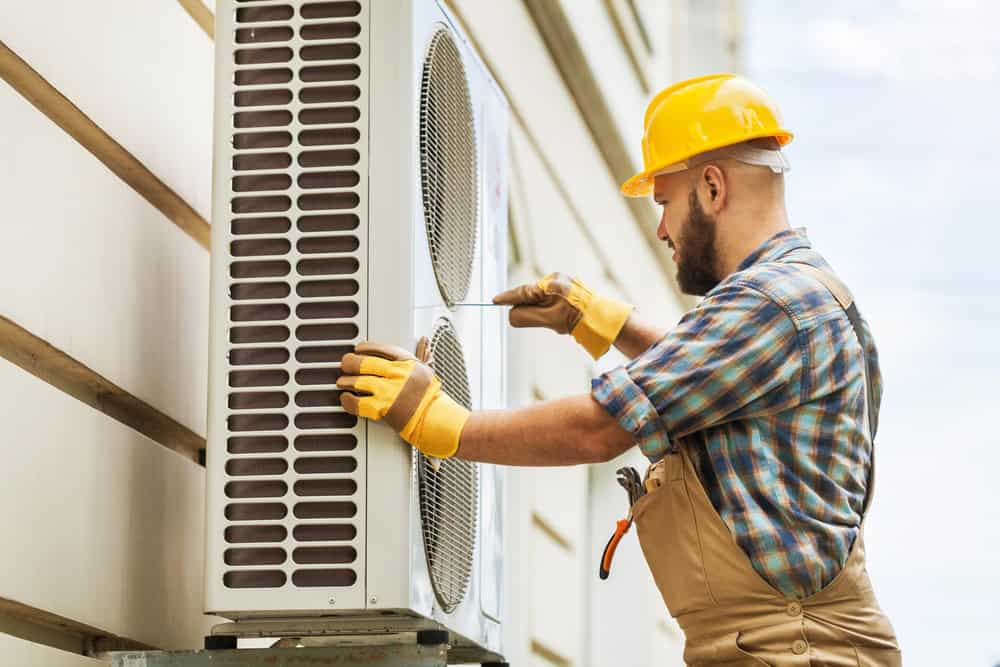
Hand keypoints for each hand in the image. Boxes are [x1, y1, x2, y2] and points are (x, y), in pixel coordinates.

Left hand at [336, 340, 469, 458]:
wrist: (437, 420)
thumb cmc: (432, 398)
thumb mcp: (427, 371)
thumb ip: (420, 356)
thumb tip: (423, 341)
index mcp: (408, 363)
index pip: (382, 348)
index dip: (366, 347)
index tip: (358, 348)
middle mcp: (398, 374)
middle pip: (366, 362)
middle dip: (351, 363)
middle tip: (345, 364)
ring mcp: (390, 391)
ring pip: (359, 381)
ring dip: (347, 381)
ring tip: (342, 382)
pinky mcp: (384, 408)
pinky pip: (358, 403)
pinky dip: (348, 401)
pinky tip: (346, 399)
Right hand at [492, 272, 632, 358]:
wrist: (601, 319)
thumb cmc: (576, 319)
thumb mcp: (548, 320)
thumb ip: (526, 316)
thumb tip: (511, 315)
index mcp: (549, 284)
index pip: (521, 292)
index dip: (506, 298)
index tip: (494, 301)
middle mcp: (555, 279)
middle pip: (531, 296)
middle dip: (531, 310)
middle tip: (540, 322)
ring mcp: (563, 283)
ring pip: (541, 300)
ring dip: (543, 313)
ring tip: (558, 324)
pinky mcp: (569, 289)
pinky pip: (551, 301)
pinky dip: (551, 312)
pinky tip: (562, 322)